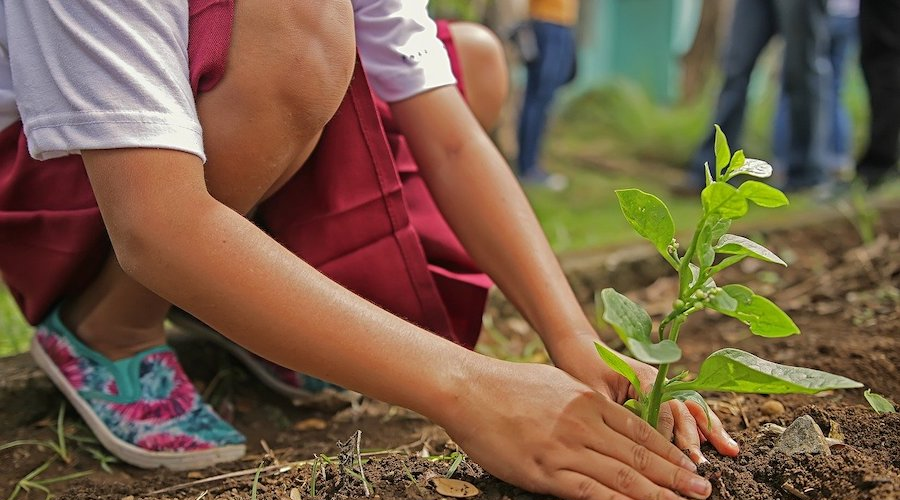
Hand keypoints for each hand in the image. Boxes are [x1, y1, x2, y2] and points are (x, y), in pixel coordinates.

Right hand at [440, 362, 713, 499]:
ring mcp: (566, 449)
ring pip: (623, 477)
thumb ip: (584, 404)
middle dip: (676, 476)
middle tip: (704, 490)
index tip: (691, 466)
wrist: (468, 389)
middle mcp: (585, 424)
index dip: (670, 451)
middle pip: (640, 455)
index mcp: (589, 402)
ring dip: (658, 493)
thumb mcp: (556, 384)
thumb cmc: (507, 386)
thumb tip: (604, 417)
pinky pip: (590, 492)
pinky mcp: (546, 471)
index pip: (641, 431)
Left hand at [550, 334, 739, 463]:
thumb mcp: (592, 393)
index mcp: (644, 377)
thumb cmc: (582, 368)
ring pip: (691, 409)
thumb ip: (613, 413)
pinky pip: (686, 410)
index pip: (663, 410)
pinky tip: (720, 441)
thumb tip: (627, 443)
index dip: (667, 436)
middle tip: (700, 465)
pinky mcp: (660, 393)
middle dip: (693, 438)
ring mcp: (663, 386)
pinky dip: (703, 425)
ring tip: (730, 450)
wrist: (579, 348)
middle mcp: (659, 381)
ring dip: (710, 430)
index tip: (671, 460)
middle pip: (682, 410)